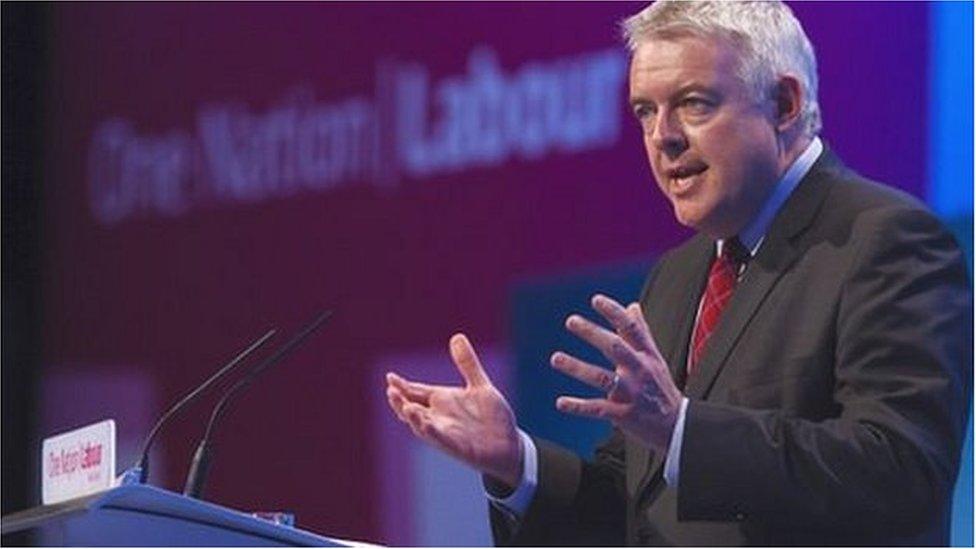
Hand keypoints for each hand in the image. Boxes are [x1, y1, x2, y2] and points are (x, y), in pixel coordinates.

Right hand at [386, 333, 522, 487]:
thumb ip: (468, 364)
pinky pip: (442, 440)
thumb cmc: (492, 418)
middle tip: (390, 390)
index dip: (402, 386)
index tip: (390, 377)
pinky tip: (425, 426)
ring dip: (413, 417)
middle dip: (400, 401)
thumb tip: (457, 336)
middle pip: (412, 409)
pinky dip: (432, 433)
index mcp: (442, 402)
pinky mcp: (458, 448)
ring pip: (422, 426)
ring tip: (404, 407)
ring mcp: (447, 434)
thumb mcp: (480, 386)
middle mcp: (439, 418)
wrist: (510, 445)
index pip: (416, 392)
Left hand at [551, 294, 683, 451]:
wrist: (678, 426)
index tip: (596, 300)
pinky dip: (578, 406)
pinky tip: (560, 402)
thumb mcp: (655, 358)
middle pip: (615, 348)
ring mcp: (631, 393)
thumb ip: (641, 332)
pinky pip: (597, 409)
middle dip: (593, 333)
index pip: (631, 329)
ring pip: (601, 377)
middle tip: (572, 321)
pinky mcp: (623, 414)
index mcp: (647, 356)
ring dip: (577, 367)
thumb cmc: (661, 388)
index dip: (614, 313)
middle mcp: (639, 371)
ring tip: (555, 359)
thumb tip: (632, 306)